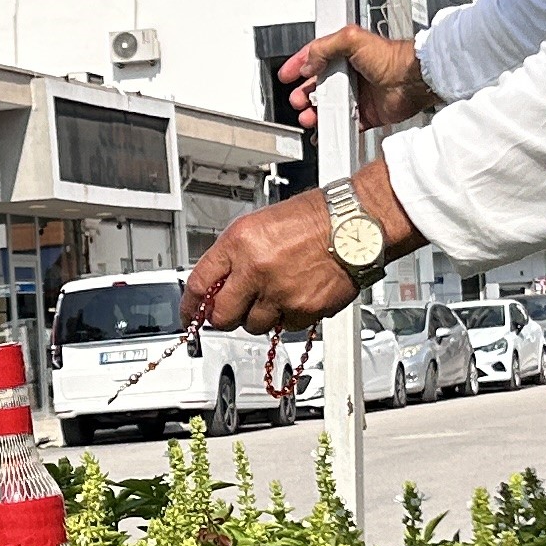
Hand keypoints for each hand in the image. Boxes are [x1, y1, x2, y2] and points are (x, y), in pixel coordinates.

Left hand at [184, 162, 421, 334]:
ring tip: (277, 293)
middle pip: (223, 316)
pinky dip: (290, 316)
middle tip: (234, 310)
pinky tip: (299, 294)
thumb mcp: (261, 225)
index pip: (200, 283)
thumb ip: (235, 256)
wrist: (356, 224)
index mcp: (240, 243)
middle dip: (225, 316)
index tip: (189, 313)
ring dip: (261, 315)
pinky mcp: (304, 309)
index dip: (191, 304)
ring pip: (254, 325)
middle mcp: (256, 269)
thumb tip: (217, 285)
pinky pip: (286, 327)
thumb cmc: (315, 219)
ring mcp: (281, 292)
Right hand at [281, 23, 440, 129]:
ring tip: (308, 116)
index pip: (315, 57)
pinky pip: (343, 123)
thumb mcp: (352, 39)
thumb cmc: (391, 57)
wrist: (411, 81)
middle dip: (303, 93)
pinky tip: (323, 130)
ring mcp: (357, 94)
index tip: (286, 75)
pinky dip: (332, 128)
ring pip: (327, 106)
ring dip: (314, 112)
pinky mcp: (365, 114)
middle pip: (317, 85)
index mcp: (345, 53)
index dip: (298, 65)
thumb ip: (325, 47)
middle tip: (297, 99)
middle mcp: (350, 74)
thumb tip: (309, 63)